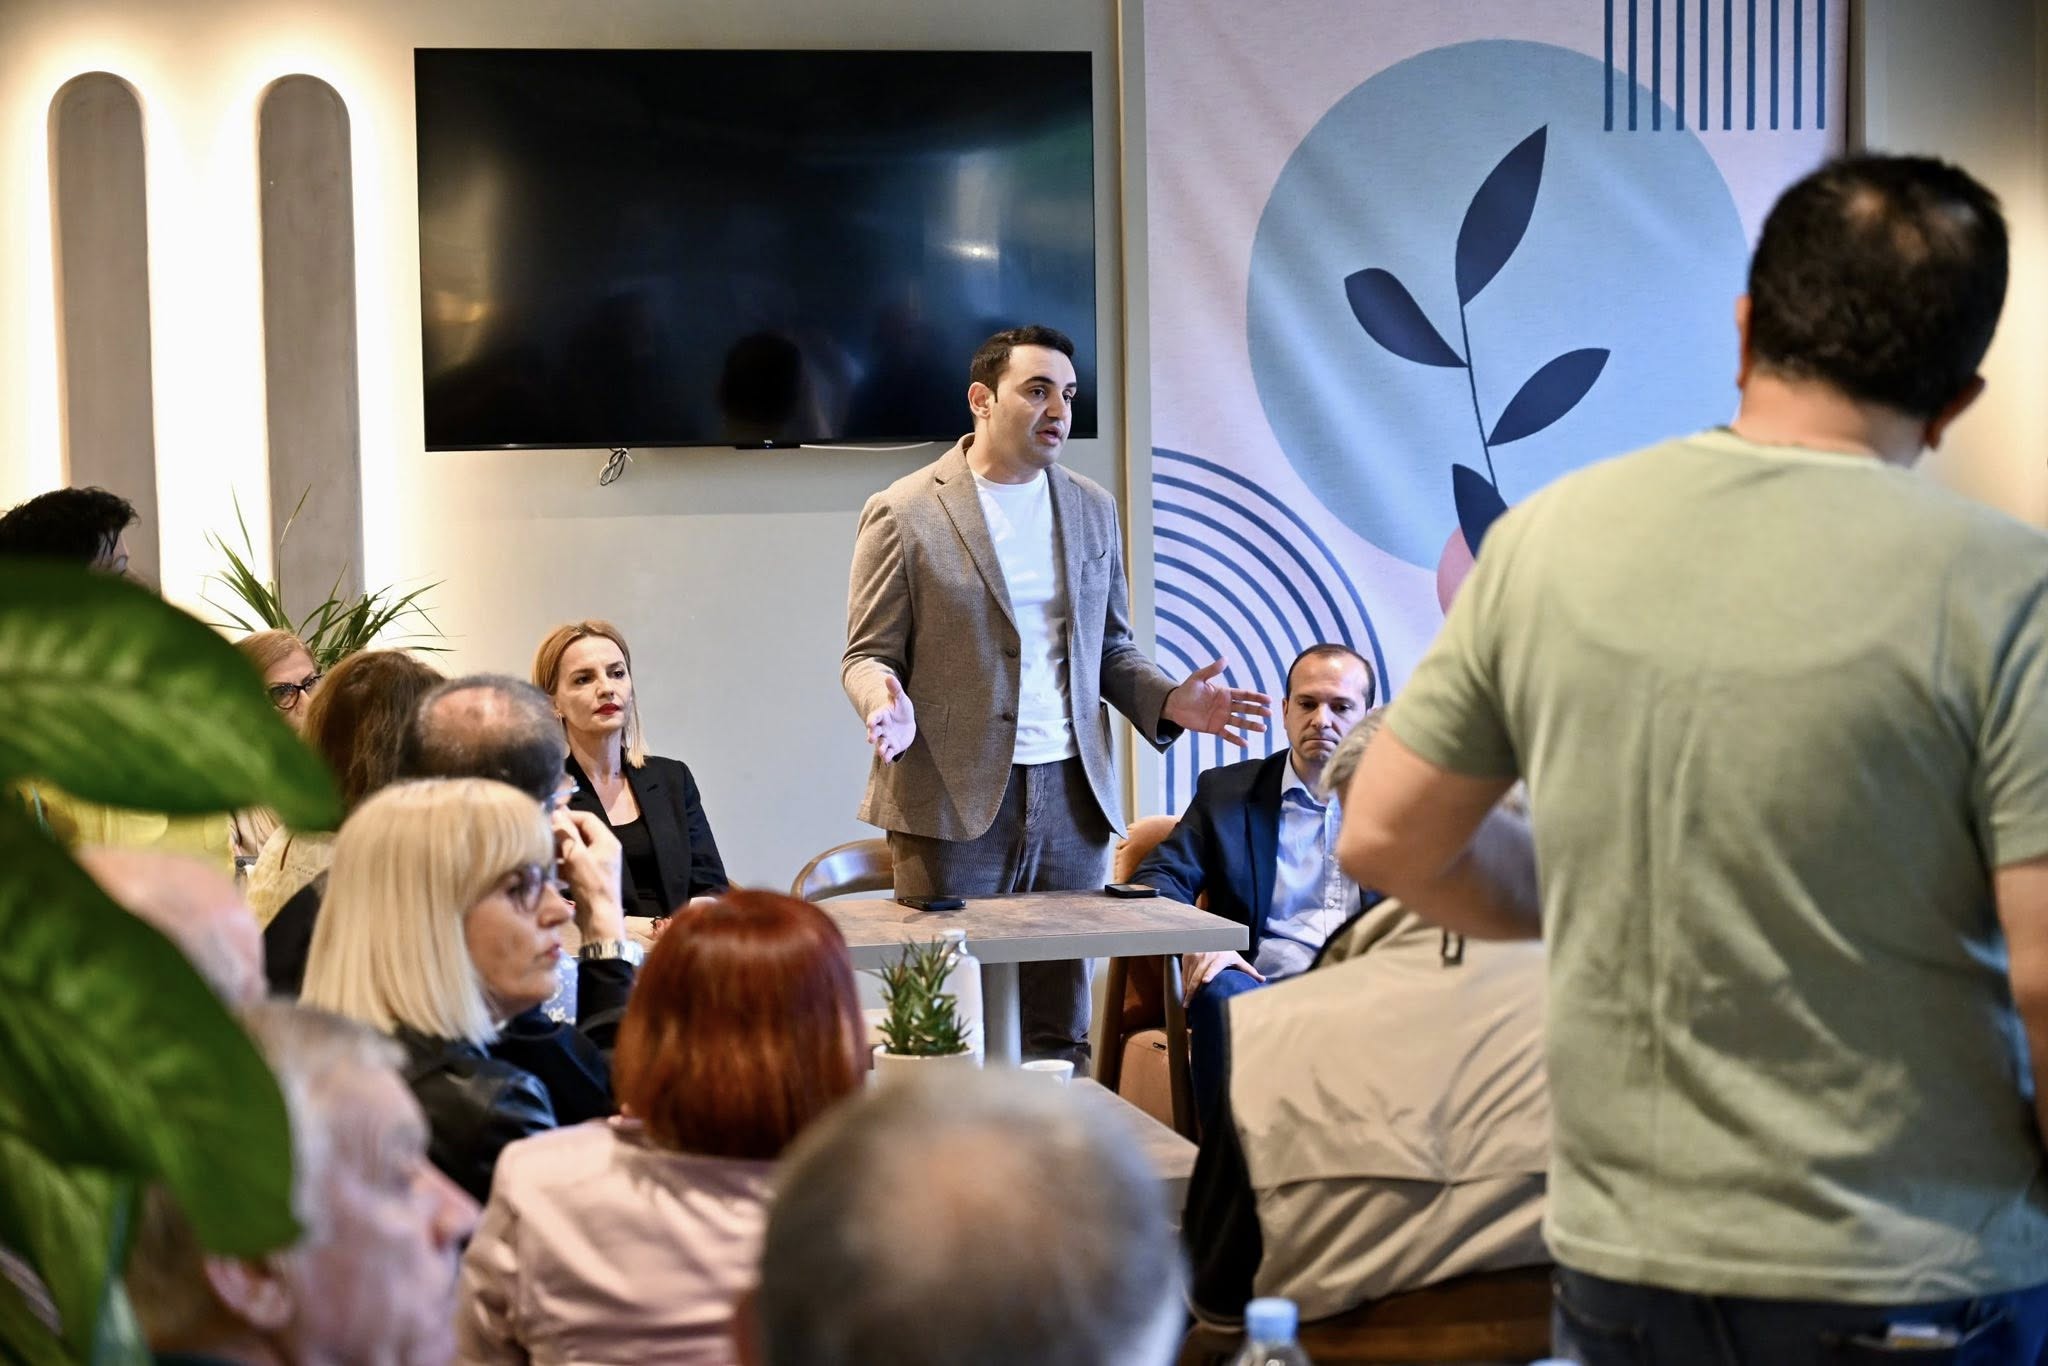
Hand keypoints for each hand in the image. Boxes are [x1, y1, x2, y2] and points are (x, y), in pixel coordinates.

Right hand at [552, 808, 625, 941]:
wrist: (599, 918)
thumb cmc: (591, 884)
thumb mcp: (577, 857)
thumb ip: (567, 834)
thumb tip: (556, 813)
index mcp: (606, 840)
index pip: (587, 818)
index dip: (568, 816)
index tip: (548, 819)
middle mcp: (604, 849)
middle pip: (580, 833)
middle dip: (561, 833)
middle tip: (541, 835)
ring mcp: (596, 864)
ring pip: (575, 849)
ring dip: (559, 849)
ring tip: (541, 850)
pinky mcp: (588, 877)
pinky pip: (573, 864)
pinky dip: (561, 863)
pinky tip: (546, 867)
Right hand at [865, 674, 916, 763]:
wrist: (906, 721)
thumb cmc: (901, 708)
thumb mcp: (900, 697)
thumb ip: (895, 689)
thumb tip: (889, 676)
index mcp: (881, 715)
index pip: (874, 717)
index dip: (872, 720)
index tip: (870, 722)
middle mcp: (881, 728)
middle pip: (875, 732)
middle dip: (872, 735)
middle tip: (871, 738)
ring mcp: (886, 738)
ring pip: (881, 744)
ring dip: (881, 748)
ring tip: (882, 751)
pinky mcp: (892, 746)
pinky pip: (889, 752)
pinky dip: (887, 756)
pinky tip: (887, 760)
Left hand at [1163, 659, 1270, 748]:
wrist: (1174, 705)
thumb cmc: (1186, 690)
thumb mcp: (1198, 678)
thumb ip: (1212, 670)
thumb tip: (1225, 659)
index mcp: (1224, 693)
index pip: (1244, 695)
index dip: (1257, 697)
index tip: (1269, 700)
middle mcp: (1226, 706)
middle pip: (1246, 708)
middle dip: (1258, 711)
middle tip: (1270, 714)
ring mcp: (1221, 718)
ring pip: (1240, 722)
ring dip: (1251, 726)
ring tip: (1263, 729)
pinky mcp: (1214, 728)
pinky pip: (1227, 735)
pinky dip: (1236, 740)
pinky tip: (1246, 744)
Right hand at [1181, 951, 1263, 1006]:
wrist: (1211, 935)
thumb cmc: (1226, 951)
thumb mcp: (1237, 958)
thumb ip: (1248, 970)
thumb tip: (1263, 980)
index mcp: (1221, 957)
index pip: (1214, 966)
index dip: (1210, 973)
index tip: (1205, 981)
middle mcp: (1207, 956)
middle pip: (1198, 976)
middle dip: (1192, 991)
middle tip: (1188, 1004)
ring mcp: (1196, 956)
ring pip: (1189, 976)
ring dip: (1187, 990)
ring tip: (1186, 1002)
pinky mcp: (1187, 956)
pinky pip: (1184, 973)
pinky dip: (1184, 983)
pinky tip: (1185, 992)